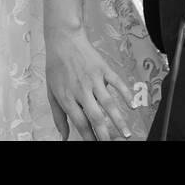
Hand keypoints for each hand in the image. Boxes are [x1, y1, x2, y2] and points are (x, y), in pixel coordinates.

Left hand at [45, 26, 135, 140]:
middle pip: (96, 117)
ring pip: (109, 103)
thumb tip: (64, 136)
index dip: (89, 137)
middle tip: (112, 143)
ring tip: (127, 134)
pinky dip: (126, 94)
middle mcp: (81, 90)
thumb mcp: (51, 92)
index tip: (95, 144)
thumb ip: (58, 116)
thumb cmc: (56, 66)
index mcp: (67, 97)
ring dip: (119, 120)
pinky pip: (117, 83)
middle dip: (106, 134)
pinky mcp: (103, 69)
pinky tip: (133, 106)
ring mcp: (93, 79)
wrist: (63, 39)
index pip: (80, 123)